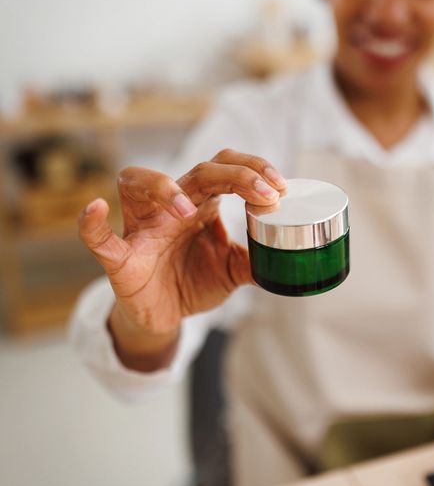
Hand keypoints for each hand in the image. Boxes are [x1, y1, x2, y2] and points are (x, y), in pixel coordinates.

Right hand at [78, 149, 285, 368]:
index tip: (281, 188)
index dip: (253, 171)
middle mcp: (171, 207)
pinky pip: (99, 238)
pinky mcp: (120, 258)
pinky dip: (92, 224)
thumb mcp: (233, 270)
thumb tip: (288, 255)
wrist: (163, 316)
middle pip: (198, 171)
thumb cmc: (193, 281)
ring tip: (192, 209)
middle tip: (266, 192)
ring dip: (165, 188)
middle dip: (235, 174)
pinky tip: (96, 208)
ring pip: (137, 183)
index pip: (225, 169)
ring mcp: (143, 228)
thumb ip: (257, 259)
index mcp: (201, 205)